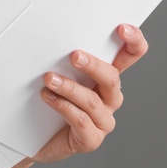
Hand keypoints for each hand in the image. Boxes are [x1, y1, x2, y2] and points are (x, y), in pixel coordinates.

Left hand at [30, 24, 147, 164]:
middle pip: (112, 78)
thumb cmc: (46, 102)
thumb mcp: (56, 75)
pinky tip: (48, 97)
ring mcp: (102, 120)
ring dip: (70, 87)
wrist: (32, 139)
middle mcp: (109, 98)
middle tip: (74, 55)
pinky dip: (63, 106)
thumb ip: (61, 60)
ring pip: (93, 101)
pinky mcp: (90, 139)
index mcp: (106, 78)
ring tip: (49, 79)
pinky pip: (81, 121)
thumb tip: (51, 37)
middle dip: (93, 65)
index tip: (122, 28)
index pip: (131, 56)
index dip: (133, 42)